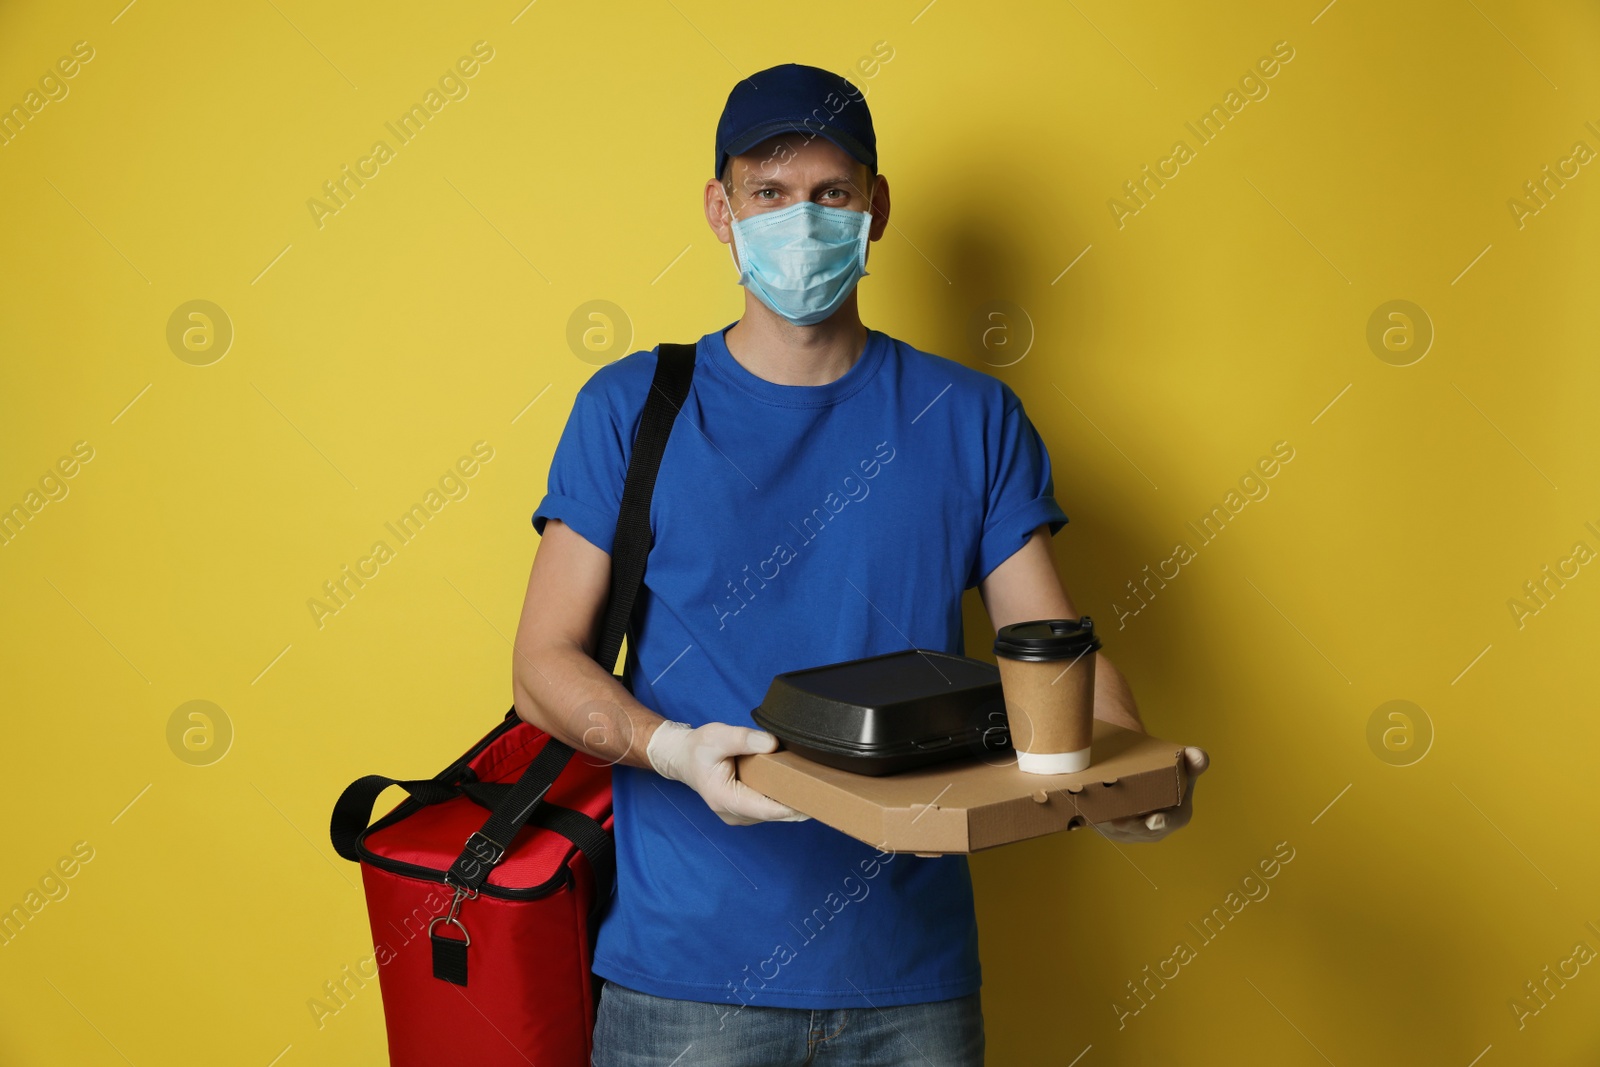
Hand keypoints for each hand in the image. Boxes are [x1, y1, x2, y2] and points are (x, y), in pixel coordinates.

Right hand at [647, 720, 811, 825]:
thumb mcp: (717, 736)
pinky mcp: (745, 811)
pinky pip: (769, 808)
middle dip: (796, 801)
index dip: (793, 806)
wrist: (683, 758)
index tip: (815, 798)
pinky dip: (782, 798)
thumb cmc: (698, 749)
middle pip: (775, 813)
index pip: (767, 809)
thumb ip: (744, 739)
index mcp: (725, 799)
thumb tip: (772, 744)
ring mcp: (740, 816)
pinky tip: (793, 784)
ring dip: (790, 799)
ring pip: (774, 813)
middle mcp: (734, 814)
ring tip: (809, 782)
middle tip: (822, 786)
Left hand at [1094, 747, 1208, 843]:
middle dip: (1129, 826)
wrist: (1142, 767)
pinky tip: (1085, 810)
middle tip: (1118, 820)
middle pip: (1140, 830)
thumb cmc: (1167, 766)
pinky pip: (1101, 827)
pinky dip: (1093, 819)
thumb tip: (1200, 758)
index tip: (1153, 820)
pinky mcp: (1110, 829)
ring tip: (1098, 813)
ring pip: (1116, 831)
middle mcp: (1154, 829)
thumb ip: (1194, 759)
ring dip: (1106, 824)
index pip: (1171, 822)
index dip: (1162, 823)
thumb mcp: (1183, 761)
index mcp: (1177, 816)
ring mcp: (1131, 832)